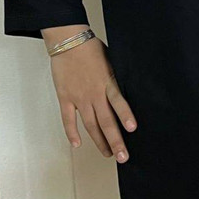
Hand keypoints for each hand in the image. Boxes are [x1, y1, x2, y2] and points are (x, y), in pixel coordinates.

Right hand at [45, 28, 136, 161]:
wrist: (68, 41)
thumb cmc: (92, 49)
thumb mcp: (113, 61)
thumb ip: (117, 79)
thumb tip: (128, 90)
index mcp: (108, 83)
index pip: (119, 103)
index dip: (125, 116)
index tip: (132, 130)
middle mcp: (94, 94)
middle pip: (106, 122)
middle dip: (115, 141)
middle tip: (122, 157)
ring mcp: (79, 98)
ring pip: (90, 125)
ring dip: (99, 141)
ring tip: (107, 154)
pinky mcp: (65, 98)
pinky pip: (68, 119)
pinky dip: (72, 133)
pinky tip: (77, 144)